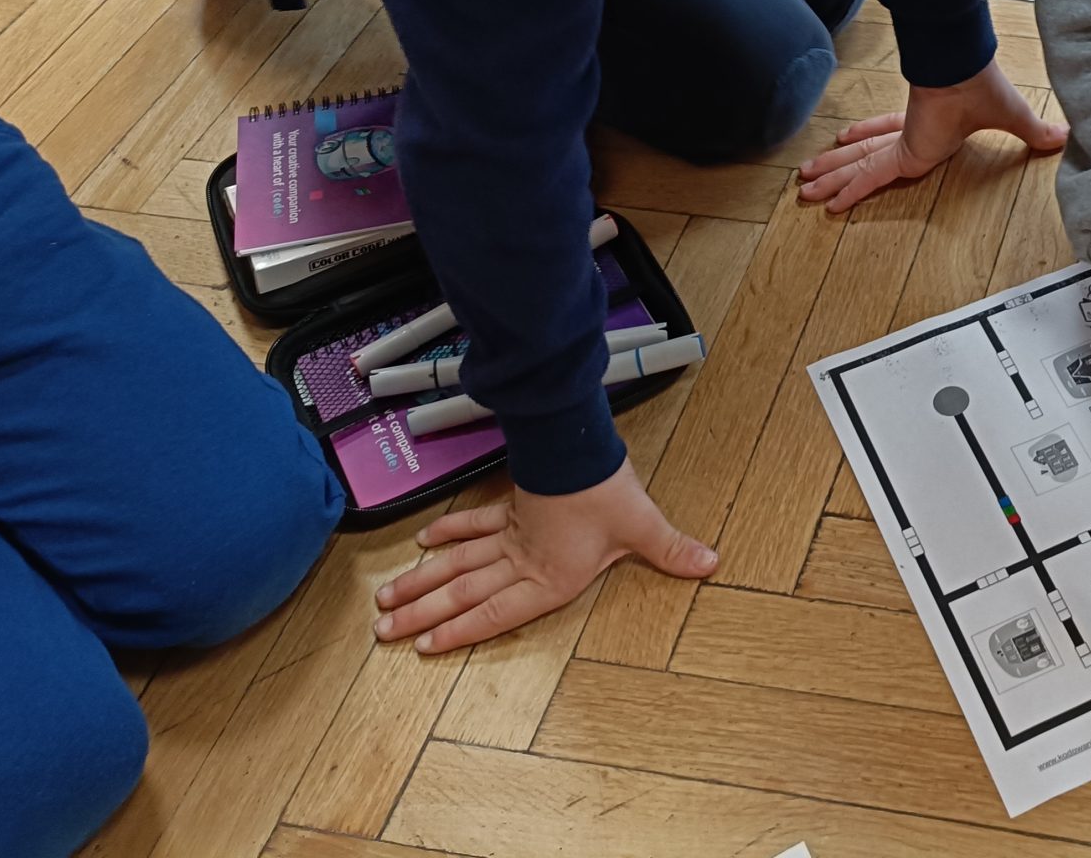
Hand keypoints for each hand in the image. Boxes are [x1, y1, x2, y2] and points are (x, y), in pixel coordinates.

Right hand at [373, 458, 715, 652]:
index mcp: (548, 576)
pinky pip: (472, 526)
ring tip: (385, 600)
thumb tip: (708, 563)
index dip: (459, 630)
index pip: (493, 613)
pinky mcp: (510, 509)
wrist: (582, 445)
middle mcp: (521, 559)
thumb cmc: (607, 488)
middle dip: (422, 612)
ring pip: (456, 562)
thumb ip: (672, 550)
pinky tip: (423, 543)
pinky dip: (447, 534)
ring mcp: (510, 534)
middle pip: (462, 591)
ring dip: (421, 580)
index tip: (422, 644)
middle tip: (382, 629)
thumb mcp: (643, 526)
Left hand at [797, 61, 1064, 212]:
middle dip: (837, 167)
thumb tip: (1065, 136)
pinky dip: (851, 187)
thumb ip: (1032, 133)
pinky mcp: (904, 150)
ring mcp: (905, 143)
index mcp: (931, 131)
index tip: (850, 147)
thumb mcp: (1013, 119)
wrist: (969, 68)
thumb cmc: (986, 85)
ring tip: (803, 188)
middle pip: (867, 157)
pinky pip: (873, 175)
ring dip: (832, 176)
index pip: (893, 143)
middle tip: (809, 180)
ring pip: (860, 166)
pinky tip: (828, 201)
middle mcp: (912, 137)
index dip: (870, 147)